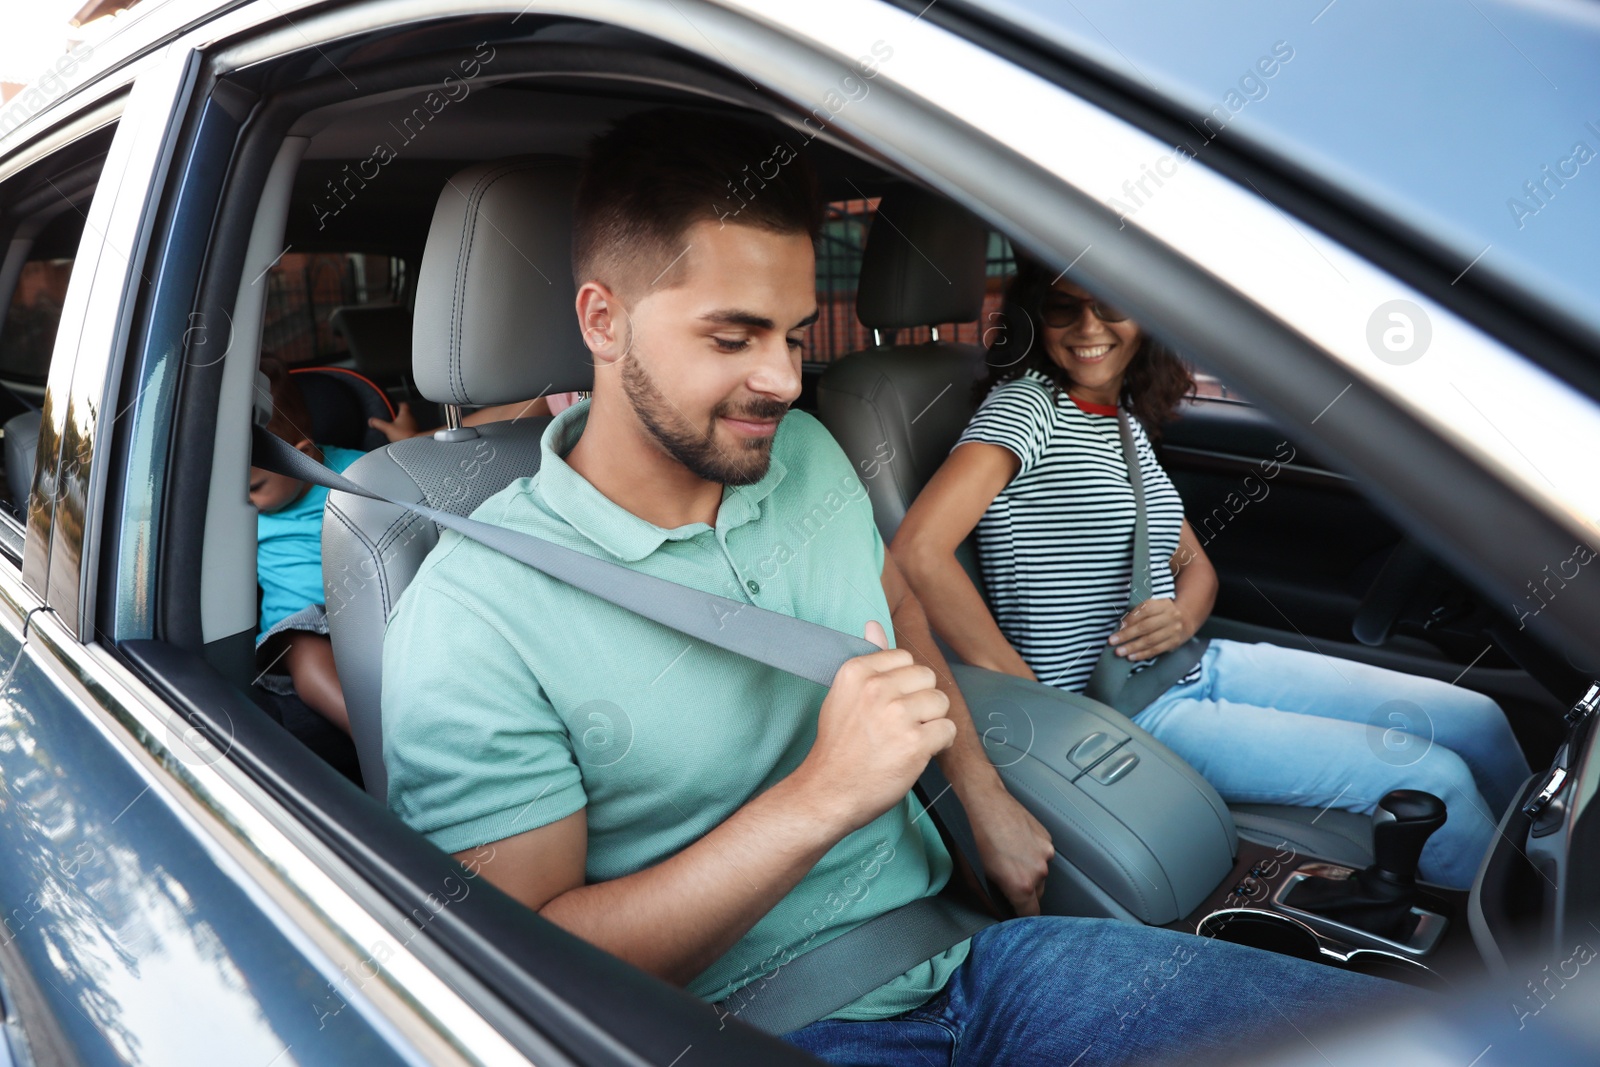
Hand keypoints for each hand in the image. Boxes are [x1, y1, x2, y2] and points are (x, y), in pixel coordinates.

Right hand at [368, 401, 421, 442]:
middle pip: (405, 413)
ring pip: (408, 422)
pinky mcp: (416, 434)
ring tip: (394, 428)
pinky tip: (399, 436)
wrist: (416, 446)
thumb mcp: (388, 428)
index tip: (393, 406)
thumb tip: (371, 420)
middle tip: (391, 418)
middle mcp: (412, 418)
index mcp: (406, 413)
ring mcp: (415, 426)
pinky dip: (404, 431)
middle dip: (398, 415)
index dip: (398, 404)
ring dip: (402, 424)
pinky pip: (410, 430)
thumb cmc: (404, 435)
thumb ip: (378, 423)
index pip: (403, 404)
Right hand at [797, 621, 955, 835]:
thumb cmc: (838, 745)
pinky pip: (948, 730)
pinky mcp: (915, 743)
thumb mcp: (844, 694)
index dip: (903, 684)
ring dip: (932, 721)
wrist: (829, 791)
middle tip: (900, 724)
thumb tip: (874, 624)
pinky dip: (939, 743)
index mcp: (857, 671)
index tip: (888, 704)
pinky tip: (918, 752)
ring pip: (941, 702)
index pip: (905, 659)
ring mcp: (897, 715)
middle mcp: (877, 688)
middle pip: (927, 677)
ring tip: (910, 738)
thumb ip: (867, 657)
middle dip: (921, 700)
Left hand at [964, 780, 1051, 915]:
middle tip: (1003, 882)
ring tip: (1007, 858)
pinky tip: (1013, 845)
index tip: (1012, 913)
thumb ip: (986, 900)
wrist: (980, 797)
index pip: (1031, 915)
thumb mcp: (971, 873)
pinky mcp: (1046, 835)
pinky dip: (1031, 855)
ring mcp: (1045, 850)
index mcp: (1021, 884)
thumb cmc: (970, 832)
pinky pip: (1041, 855)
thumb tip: (994, 913)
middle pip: (1037, 895)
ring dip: (1028, 872)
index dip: (1020, 917)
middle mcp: (1039, 869)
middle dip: (1022, 894)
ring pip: (1040, 874)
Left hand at [1108, 597, 1192, 660]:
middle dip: (1127, 635)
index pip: (1145, 610)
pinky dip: (1142, 654)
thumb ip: (1138, 614)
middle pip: (1146, 627)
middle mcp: (1171, 616)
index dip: (1131, 618)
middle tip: (1112, 641)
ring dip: (1133, 647)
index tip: (1118, 626)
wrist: (1185, 620)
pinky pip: (1156, 650)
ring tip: (1120, 652)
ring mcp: (1174, 630)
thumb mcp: (1153, 607)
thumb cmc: (1161, 614)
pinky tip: (1131, 657)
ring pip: (1150, 640)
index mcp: (1163, 604)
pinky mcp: (1174, 643)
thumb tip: (1121, 627)